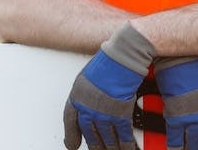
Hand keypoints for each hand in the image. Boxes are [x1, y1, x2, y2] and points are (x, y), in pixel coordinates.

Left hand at [63, 22, 155, 149]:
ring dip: (111, 147)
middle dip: (95, 146)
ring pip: (106, 137)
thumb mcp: (89, 76)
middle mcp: (87, 108)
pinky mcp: (119, 113)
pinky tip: (126, 147)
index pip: (70, 122)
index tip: (72, 146)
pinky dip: (125, 143)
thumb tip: (90, 101)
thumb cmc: (109, 60)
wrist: (122, 57)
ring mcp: (103, 112)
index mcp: (77, 97)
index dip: (71, 136)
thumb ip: (87, 92)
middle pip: (90, 134)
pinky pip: (122, 134)